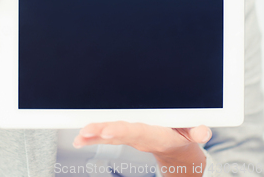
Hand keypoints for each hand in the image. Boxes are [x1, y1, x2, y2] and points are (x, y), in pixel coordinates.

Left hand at [73, 121, 211, 159]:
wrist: (177, 152)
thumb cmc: (184, 137)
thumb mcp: (193, 134)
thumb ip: (197, 132)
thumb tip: (204, 131)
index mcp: (155, 135)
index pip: (137, 131)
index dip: (123, 130)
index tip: (109, 129)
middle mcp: (140, 137)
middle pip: (119, 133)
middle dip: (102, 132)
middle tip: (86, 132)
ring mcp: (132, 138)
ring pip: (111, 136)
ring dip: (94, 136)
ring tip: (79, 136)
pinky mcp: (127, 136)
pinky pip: (108, 138)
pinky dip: (93, 137)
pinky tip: (80, 138)